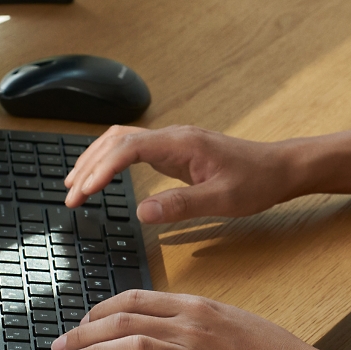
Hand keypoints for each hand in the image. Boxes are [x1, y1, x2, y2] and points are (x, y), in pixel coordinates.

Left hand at [51, 290, 316, 349]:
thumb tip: (163, 326)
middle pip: (125, 319)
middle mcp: (192, 324)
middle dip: (84, 330)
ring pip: (133, 345)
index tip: (83, 319)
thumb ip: (197, 320)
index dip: (101, 308)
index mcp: (198, 306)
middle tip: (60, 343)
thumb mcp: (231, 321)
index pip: (136, 298)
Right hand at [63, 125, 300, 222]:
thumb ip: (182, 205)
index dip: (100, 168)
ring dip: (96, 159)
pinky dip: (112, 161)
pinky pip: (135, 149)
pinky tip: (104, 177)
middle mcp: (174, 137)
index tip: (81, 192)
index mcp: (182, 144)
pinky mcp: (177, 151)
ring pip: (123, 140)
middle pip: (117, 140)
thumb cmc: (258, 182)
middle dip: (89, 165)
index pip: (128, 148)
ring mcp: (175, 142)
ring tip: (74, 187)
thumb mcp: (223, 200)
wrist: (281, 169)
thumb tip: (141, 212)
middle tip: (69, 197)